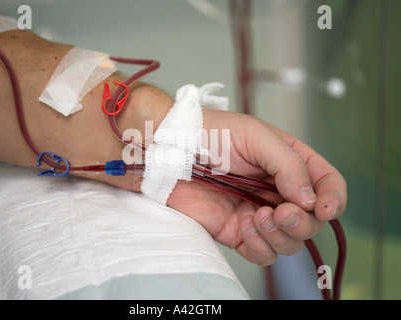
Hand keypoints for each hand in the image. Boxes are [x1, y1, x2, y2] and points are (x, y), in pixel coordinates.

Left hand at [167, 109, 346, 265]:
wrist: (173, 152)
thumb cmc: (212, 134)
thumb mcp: (256, 137)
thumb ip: (288, 164)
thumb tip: (309, 198)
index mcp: (291, 164)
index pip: (327, 185)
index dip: (333, 200)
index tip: (323, 208)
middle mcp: (279, 191)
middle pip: (312, 221)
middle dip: (302, 222)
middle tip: (282, 212)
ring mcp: (260, 213)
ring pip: (291, 242)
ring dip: (281, 235)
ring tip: (258, 215)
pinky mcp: (239, 231)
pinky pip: (263, 254)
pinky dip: (260, 245)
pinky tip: (243, 223)